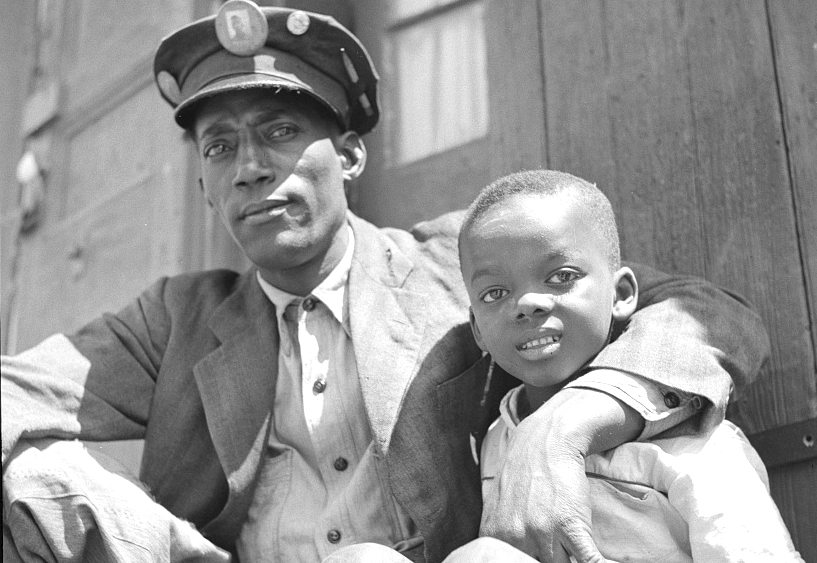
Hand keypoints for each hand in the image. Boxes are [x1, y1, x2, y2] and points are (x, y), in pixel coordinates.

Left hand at [480, 386, 641, 562]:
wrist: (549, 440)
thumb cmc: (528, 470)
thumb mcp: (501, 505)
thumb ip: (504, 533)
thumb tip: (509, 554)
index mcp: (495, 535)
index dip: (528, 561)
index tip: (538, 557)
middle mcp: (514, 537)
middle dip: (549, 561)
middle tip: (557, 553)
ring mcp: (541, 533)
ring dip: (570, 562)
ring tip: (575, 554)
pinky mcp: (570, 526)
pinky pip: (589, 561)